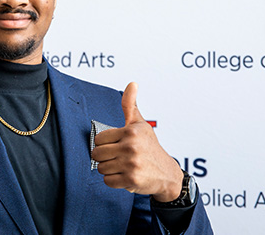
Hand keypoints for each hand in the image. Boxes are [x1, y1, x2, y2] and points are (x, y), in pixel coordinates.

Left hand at [91, 82, 182, 201]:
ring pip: (101, 168)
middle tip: (117, 157)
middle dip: (104, 157)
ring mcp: (131, 164)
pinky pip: (107, 181)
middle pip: (97, 154)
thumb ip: (130, 104)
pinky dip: (113, 180)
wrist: (167, 173)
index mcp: (130, 132)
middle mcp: (131, 147)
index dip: (104, 143)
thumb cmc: (150, 147)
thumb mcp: (140, 124)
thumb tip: (132, 83)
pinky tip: (124, 175)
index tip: (115, 145)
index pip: (98, 139)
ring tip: (122, 166)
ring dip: (109, 169)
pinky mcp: (131, 179)